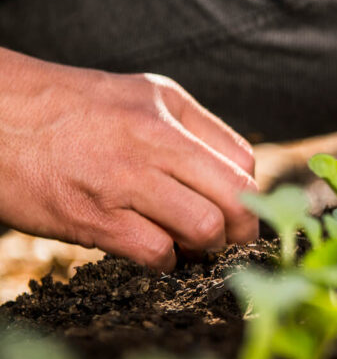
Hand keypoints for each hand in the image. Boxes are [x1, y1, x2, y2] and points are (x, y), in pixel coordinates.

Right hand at [0, 50, 258, 269]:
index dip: (249, 193)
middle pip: (236, 197)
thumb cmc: (66, 110)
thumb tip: (234, 177)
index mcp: (168, 107)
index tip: (237, 209)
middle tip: (228, 239)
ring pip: (204, 228)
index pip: (243, 161)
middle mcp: (154, 139)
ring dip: (204, 247)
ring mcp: (123, 180)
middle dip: (242, 228)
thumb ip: (189, 128)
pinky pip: (157, 253)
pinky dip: (165, 262)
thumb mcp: (137, 96)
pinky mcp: (91, 218)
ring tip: (189, 246)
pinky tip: (153, 253)